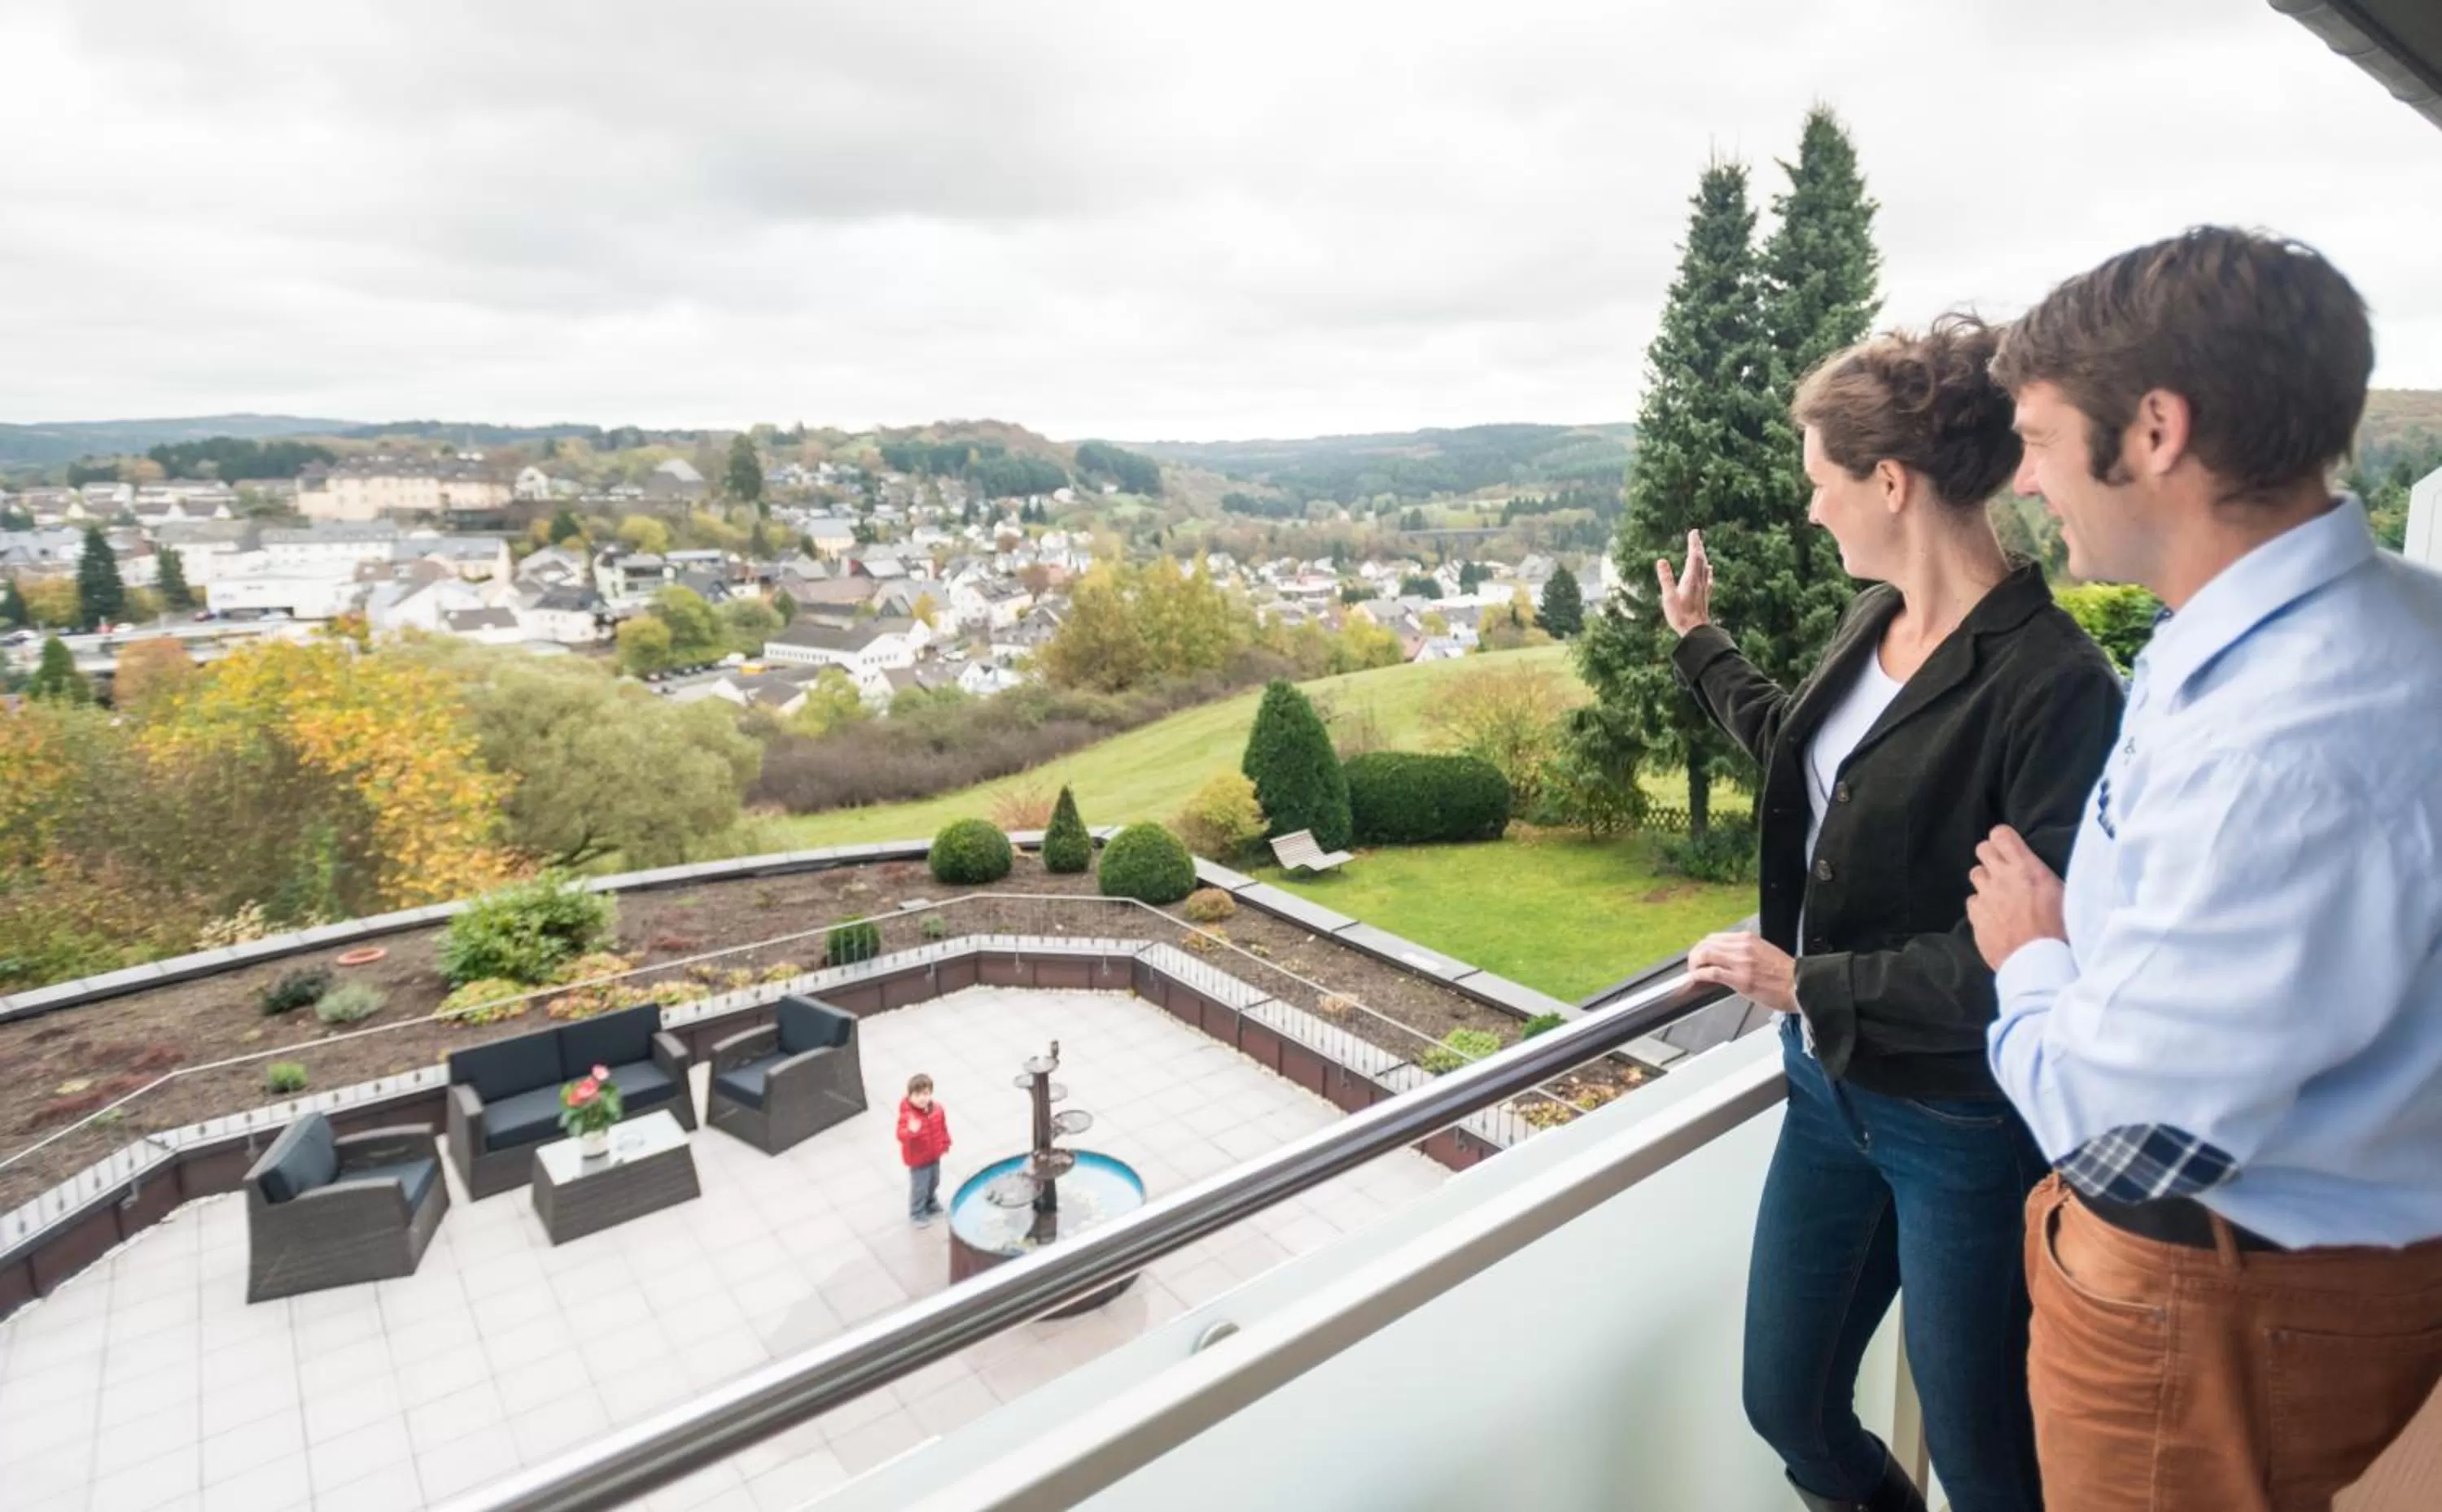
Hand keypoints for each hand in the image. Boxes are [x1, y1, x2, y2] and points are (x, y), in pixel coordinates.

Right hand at [1654, 529, 1712, 635]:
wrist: (1695, 631)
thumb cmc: (1680, 615)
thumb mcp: (1668, 596)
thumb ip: (1665, 578)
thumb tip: (1661, 560)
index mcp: (1691, 579)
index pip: (1694, 556)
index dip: (1694, 543)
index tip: (1694, 532)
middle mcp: (1699, 581)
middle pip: (1701, 559)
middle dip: (1698, 546)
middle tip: (1696, 535)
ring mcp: (1703, 588)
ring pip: (1705, 567)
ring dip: (1703, 556)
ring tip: (1700, 548)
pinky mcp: (1705, 595)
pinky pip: (1708, 578)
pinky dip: (1707, 569)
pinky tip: (1709, 569)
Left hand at [1687, 930, 1798, 1013]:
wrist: (1800, 986)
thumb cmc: (1785, 974)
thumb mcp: (1763, 952)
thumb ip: (1744, 952)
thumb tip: (1726, 958)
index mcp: (1748, 939)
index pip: (1715, 937)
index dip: (1703, 948)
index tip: (1700, 957)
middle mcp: (1743, 947)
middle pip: (1706, 944)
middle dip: (1695, 956)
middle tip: (1693, 967)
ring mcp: (1741, 963)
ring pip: (1705, 955)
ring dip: (1695, 964)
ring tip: (1694, 973)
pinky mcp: (1741, 980)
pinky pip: (1711, 973)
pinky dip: (1699, 975)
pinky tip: (1696, 979)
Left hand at [1967, 825, 2066, 968]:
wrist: (2040, 961)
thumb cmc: (2061, 929)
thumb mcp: (2065, 895)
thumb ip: (2045, 877)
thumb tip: (2041, 871)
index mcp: (2026, 868)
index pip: (2001, 835)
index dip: (2003, 839)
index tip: (2010, 847)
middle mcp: (2002, 877)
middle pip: (1983, 849)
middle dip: (1992, 855)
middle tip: (2004, 868)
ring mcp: (1986, 897)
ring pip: (1975, 874)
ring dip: (1986, 880)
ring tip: (2001, 894)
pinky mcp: (1976, 917)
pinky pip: (1972, 902)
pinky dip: (1981, 905)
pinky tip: (1994, 916)